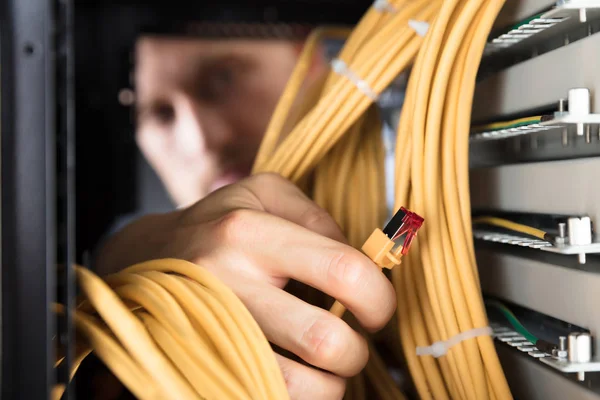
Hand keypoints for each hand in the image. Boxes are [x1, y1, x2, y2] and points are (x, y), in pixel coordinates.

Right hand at [97, 173, 396, 399]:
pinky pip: (264, 396)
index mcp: (249, 232)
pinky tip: (294, 374)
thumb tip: (362, 261)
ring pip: (296, 387)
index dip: (379, 298)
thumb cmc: (219, 225)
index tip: (376, 310)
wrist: (146, 259)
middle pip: (323, 341)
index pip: (344, 271)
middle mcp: (226, 281)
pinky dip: (296, 395)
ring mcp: (209, 332)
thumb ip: (319, 217)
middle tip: (350, 344)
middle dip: (355, 353)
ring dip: (328, 385)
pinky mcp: (200, 365)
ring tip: (323, 365)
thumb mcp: (264, 194)